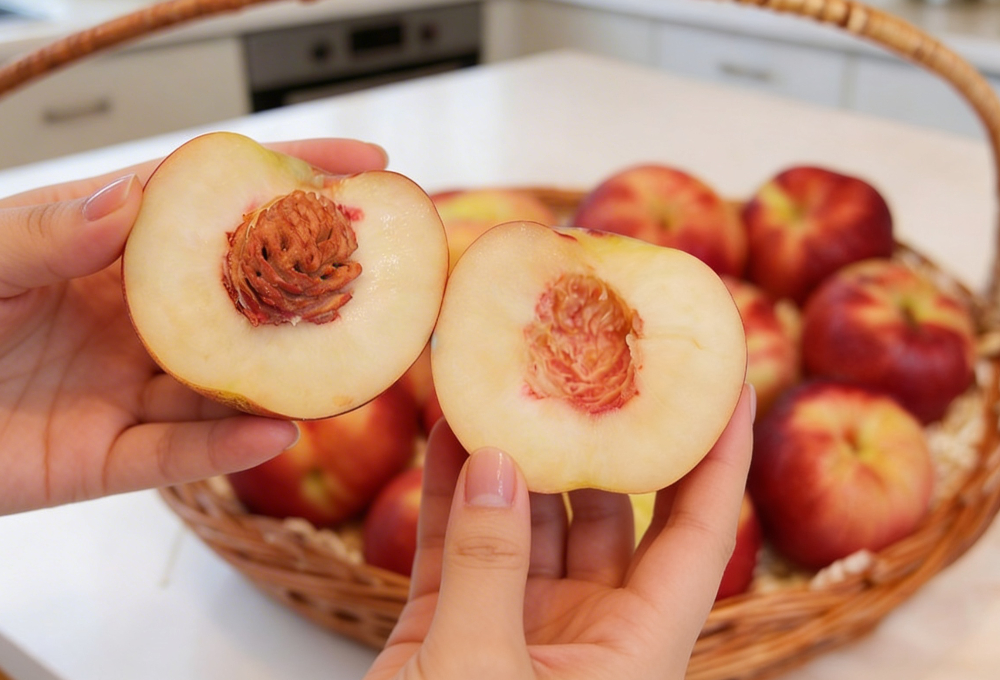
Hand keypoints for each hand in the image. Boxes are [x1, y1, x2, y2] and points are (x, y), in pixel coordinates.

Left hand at [0, 138, 387, 513]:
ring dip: (287, 376)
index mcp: (107, 250)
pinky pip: (178, 455)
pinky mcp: (107, 457)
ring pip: (226, 383)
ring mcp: (127, 387)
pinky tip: (274, 432)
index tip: (357, 167)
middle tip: (376, 274)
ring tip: (346, 365)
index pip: (210, 205)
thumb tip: (139, 197)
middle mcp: (133, 316)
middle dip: (311, 284)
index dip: (285, 180)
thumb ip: (52, 229)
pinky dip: (225, 448)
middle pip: (241, 298)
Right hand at [366, 384, 755, 679]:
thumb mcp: (479, 675)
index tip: (728, 379)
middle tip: (593, 355)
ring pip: (525, 518)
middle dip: (600, 435)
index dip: (720, 456)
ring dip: (513, 452)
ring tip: (507, 373)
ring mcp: (515, 626)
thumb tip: (499, 461)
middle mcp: (586, 634)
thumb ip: (489, 563)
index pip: (700, 536)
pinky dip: (450, 489)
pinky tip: (446, 427)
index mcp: (634, 653)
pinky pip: (457, 542)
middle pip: (611, 511)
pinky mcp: (449, 627)